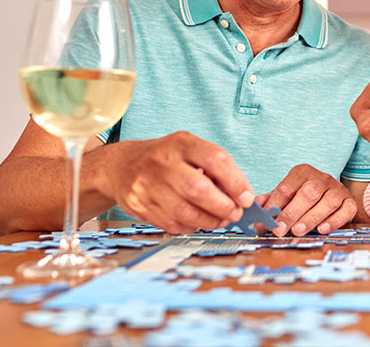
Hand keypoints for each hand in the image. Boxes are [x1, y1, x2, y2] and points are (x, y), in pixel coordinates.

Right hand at [99, 131, 254, 233]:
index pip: (215, 160)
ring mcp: (147, 185)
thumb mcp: (190, 149)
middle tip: (235, 213)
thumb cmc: (166, 158)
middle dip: (223, 206)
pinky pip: (171, 224)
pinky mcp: (139, 206)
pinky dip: (191, 226)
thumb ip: (215, 168)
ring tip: (221, 220)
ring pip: (185, 212)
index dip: (236, 182)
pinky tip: (199, 222)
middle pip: (199, 189)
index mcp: (181, 144)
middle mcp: (162, 162)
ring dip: (210, 221)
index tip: (247, 198)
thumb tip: (241, 196)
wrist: (122, 165)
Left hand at [257, 164, 356, 236]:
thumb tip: (255, 207)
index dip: (274, 205)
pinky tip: (321, 229)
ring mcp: (338, 189)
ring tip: (297, 231)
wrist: (332, 193)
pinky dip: (334, 221)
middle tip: (280, 230)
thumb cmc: (304, 196)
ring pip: (328, 201)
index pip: (287, 187)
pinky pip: (346, 210)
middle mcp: (322, 178)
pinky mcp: (350, 201)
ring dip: (311, 217)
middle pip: (309, 193)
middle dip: (292, 213)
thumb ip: (271, 200)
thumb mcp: (287, 195)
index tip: (265, 222)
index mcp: (303, 172)